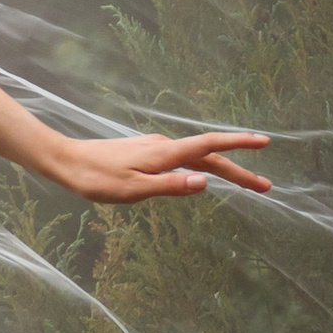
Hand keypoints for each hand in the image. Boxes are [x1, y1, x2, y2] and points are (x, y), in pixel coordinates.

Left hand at [40, 126, 271, 204]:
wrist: (66, 162)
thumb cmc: (96, 179)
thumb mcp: (134, 190)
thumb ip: (170, 186)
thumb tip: (205, 182)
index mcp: (164, 154)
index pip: (210, 146)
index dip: (239, 144)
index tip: (264, 142)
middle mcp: (163, 146)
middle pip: (209, 155)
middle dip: (239, 170)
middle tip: (265, 186)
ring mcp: (154, 148)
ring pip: (196, 156)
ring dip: (222, 168)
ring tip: (244, 182)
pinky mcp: (145, 152)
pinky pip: (182, 157)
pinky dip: (202, 164)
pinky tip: (203, 174)